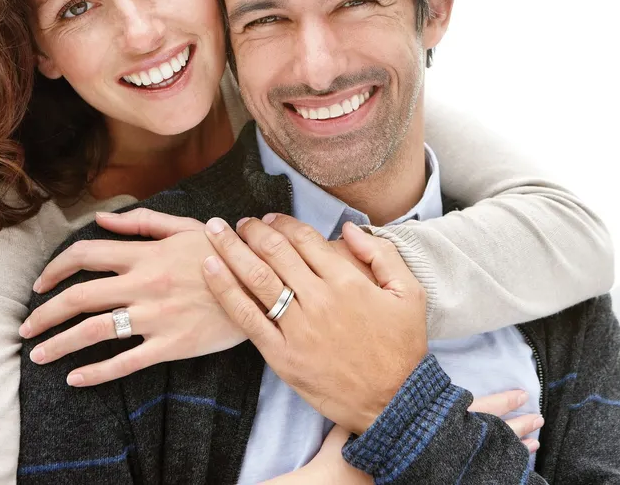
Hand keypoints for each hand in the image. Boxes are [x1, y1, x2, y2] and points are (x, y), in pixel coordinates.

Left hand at [19, 209, 246, 385]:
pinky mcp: (171, 345)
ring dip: (58, 345)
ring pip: (94, 331)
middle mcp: (144, 284)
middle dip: (44, 314)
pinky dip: (95, 373)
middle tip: (26, 329)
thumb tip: (101, 218)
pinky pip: (125, 362)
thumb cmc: (226, 254)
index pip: (85, 255)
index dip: (54, 269)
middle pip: (78, 297)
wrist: (264, 286)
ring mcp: (156, 316)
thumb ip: (143, 222)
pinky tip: (75, 379)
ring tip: (39, 356)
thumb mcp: (188, 227)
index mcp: (147, 254)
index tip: (38, 285)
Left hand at [201, 213, 427, 434]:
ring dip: (232, 249)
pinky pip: (246, 317)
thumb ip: (382, 254)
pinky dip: (224, 290)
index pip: (305, 240)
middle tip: (239, 222)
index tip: (270, 218)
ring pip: (256, 278)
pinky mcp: (281, 354)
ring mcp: (297, 327)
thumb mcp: (409, 292)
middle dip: (253, 231)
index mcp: (347, 281)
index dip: (284, 223)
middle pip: (276, 252)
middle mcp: (318, 299)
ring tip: (216, 231)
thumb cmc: (402, 346)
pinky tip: (210, 269)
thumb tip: (349, 229)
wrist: (393, 400)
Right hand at [260, 390, 539, 483]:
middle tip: (540, 421)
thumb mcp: (358, 416)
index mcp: (427, 428)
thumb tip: (377, 360)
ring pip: (483, 461)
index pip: (473, 411)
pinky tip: (507, 471)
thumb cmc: (343, 455)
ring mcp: (439, 470)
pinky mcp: (430, 480)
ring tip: (534, 446)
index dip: (500, 403)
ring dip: (510, 451)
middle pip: (486, 437)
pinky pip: (468, 477)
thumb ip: (372, 394)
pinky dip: (491, 471)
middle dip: (515, 429)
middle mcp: (440, 451)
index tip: (522, 394)